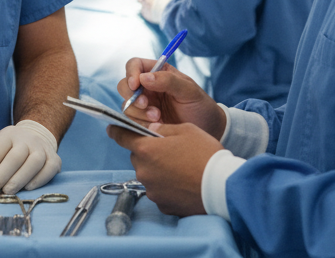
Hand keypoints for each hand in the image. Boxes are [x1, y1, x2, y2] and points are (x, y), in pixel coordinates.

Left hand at [0, 120, 60, 194]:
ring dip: (19, 178)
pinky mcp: (55, 160)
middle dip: (1, 174)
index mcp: (9, 134)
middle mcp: (27, 140)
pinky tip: (27, 188)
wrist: (35, 138)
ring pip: (34, 163)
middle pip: (15, 156)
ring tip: (7, 192)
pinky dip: (39, 180)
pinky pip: (49, 170)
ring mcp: (42, 149)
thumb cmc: (7, 147)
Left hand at [108, 122, 222, 216]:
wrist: (221, 186)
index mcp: (145, 149)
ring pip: (149, 174)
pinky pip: (159, 191)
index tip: (112, 128)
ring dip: (158, 170)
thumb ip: (163, 129)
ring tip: (181, 169)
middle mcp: (143, 171)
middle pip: (139, 157)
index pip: (122, 137)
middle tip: (170, 151)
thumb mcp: (186, 130)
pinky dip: (167, 186)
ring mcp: (151, 190)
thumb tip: (151, 130)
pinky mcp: (162, 205)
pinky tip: (183, 183)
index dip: (117, 131)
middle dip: (149, 153)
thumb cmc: (205, 154)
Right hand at [118, 58, 224, 137]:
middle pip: (124, 85)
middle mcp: (147, 88)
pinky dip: (140, 124)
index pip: (135, 65)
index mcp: (158, 73)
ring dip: (139, 112)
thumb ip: (168, 81)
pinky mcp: (144, 122)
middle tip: (146, 104)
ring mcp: (145, 105)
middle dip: (132, 96)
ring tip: (158, 118)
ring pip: (127, 105)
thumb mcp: (189, 90)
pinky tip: (156, 127)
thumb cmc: (200, 106)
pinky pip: (132, 121)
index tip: (136, 85)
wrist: (208, 130)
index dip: (131, 73)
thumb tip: (144, 78)